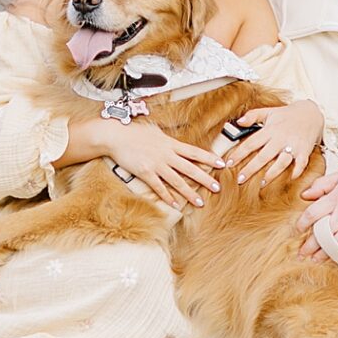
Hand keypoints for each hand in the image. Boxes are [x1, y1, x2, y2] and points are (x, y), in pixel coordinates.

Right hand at [100, 119, 221, 207]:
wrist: (116, 136)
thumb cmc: (134, 132)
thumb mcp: (155, 132)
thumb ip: (167, 141)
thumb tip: (176, 145)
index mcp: (170, 143)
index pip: (194, 151)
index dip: (209, 158)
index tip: (221, 164)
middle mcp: (166, 154)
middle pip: (190, 168)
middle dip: (205, 179)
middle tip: (217, 188)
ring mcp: (156, 164)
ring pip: (177, 181)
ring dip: (190, 193)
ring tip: (200, 202)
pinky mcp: (145, 173)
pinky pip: (159, 188)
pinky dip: (168, 197)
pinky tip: (176, 205)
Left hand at [226, 101, 324, 188]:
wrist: (311, 112)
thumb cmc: (287, 114)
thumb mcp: (269, 111)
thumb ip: (253, 116)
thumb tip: (238, 122)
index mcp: (270, 129)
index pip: (251, 143)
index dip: (239, 154)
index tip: (229, 163)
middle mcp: (281, 138)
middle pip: (263, 156)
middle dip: (251, 169)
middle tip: (240, 180)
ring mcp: (293, 145)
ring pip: (281, 162)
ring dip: (272, 174)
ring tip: (262, 184)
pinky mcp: (305, 151)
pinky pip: (301, 164)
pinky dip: (297, 172)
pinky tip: (290, 178)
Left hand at [297, 166, 337, 259]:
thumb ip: (321, 184)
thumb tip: (305, 195)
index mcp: (337, 198)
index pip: (313, 213)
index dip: (301, 224)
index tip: (296, 230)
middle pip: (322, 232)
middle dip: (309, 245)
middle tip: (301, 253)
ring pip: (336, 244)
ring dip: (323, 254)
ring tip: (315, 259)